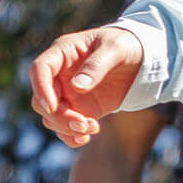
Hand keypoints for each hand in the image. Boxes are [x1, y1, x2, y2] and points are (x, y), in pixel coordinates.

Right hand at [30, 24, 145, 145]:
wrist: (142, 58)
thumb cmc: (127, 44)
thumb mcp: (116, 48)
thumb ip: (97, 65)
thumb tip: (77, 87)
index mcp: (63, 52)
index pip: (40, 69)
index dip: (41, 88)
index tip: (52, 107)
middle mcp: (60, 74)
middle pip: (42, 99)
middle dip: (59, 116)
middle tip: (84, 124)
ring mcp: (68, 93)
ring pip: (51, 116)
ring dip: (66, 128)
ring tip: (93, 128)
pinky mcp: (80, 108)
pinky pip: (65, 127)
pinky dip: (71, 136)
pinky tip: (86, 138)